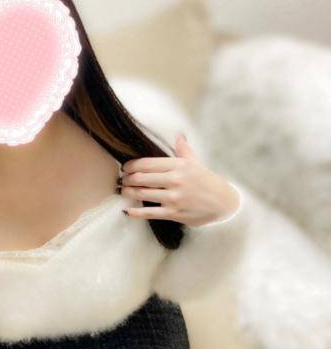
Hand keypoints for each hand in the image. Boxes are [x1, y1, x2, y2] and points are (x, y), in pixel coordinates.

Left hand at [120, 133, 240, 226]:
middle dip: (127, 179)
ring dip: (128, 192)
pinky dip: (135, 212)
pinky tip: (128, 210)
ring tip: (124, 191)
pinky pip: (149, 212)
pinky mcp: (174, 213)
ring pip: (142, 193)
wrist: (224, 204)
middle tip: (123, 180)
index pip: (147, 163)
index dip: (131, 166)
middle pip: (141, 178)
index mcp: (179, 165)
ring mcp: (173, 197)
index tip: (125, 168)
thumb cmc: (208, 182)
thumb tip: (179, 135)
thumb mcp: (196, 163)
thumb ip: (184, 150)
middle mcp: (175, 180)